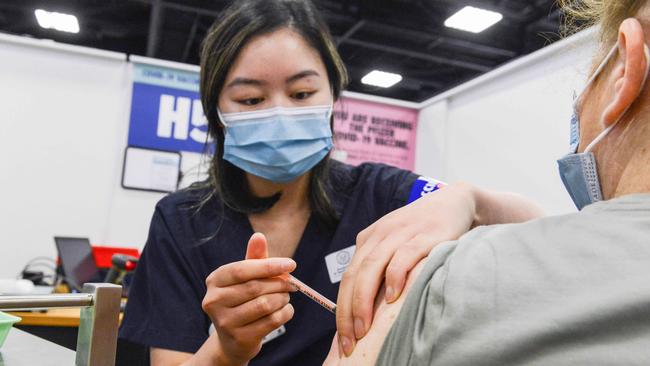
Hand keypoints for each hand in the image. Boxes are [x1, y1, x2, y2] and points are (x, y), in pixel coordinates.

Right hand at [201, 233, 296, 364]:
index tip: (291, 264)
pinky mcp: (240, 338)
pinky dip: (285, 313)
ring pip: (265, 304)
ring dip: (283, 299)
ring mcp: (225, 322)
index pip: (242, 269)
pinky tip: (285, 310)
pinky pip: (271, 321)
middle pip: (255, 287)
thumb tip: (258, 236)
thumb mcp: (246, 278)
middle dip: (279, 283)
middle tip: (292, 283)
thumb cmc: (242, 300)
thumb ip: (254, 258)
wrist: (233, 340)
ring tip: (285, 297)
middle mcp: (214, 301)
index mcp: (215, 280)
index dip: (269, 266)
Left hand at [335, 182, 477, 355]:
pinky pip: (403, 255)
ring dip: (364, 300)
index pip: (348, 278)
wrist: (454, 202)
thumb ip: (381, 269)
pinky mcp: (424, 234)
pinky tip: (392, 297)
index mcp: (369, 240)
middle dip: (349, 311)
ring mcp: (400, 233)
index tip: (343, 338)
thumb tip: (368, 311)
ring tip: (364, 328)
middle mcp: (379, 235)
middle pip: (355, 275)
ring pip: (372, 267)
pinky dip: (394, 276)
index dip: (342, 309)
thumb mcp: (396, 245)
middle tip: (349, 341)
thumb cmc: (423, 231)